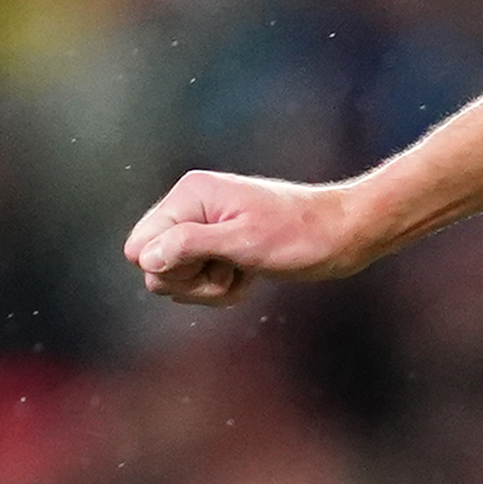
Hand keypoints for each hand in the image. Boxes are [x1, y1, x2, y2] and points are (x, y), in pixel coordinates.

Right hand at [123, 170, 370, 307]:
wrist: (342, 235)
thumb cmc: (299, 235)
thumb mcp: (243, 243)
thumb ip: (189, 246)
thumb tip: (144, 257)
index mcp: (190, 195)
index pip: (140, 248)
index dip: (169, 268)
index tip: (209, 264)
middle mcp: (192, 208)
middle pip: (155, 268)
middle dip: (191, 283)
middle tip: (230, 269)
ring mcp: (205, 229)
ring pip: (177, 279)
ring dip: (209, 288)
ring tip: (244, 271)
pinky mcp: (220, 248)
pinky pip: (200, 283)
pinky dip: (224, 288)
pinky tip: (250, 275)